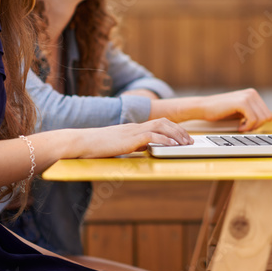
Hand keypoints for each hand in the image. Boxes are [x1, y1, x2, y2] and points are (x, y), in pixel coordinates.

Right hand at [72, 118, 191, 157]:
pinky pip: (151, 136)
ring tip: (186, 143)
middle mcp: (135, 126)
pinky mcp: (129, 139)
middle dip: (180, 131)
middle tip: (190, 140)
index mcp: (133, 127)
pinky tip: (173, 146)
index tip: (183, 136)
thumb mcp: (118, 145)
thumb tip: (143, 148)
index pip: (159, 123)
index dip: (173, 128)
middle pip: (164, 123)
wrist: (81, 142)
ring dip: (176, 135)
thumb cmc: (96, 146)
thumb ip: (132, 144)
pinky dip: (165, 140)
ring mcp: (132, 131)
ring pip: (161, 127)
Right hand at [198, 88, 271, 130]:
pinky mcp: (242, 102)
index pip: (267, 114)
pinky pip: (253, 120)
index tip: (247, 126)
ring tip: (240, 127)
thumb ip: (254, 113)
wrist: (203, 108)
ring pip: (262, 119)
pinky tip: (239, 127)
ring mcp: (248, 96)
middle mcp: (252, 93)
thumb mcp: (241, 112)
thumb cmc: (220, 112)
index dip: (258, 124)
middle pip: (267, 117)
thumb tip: (271, 118)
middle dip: (256, 126)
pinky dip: (247, 127)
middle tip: (244, 127)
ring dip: (251, 127)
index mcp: (253, 94)